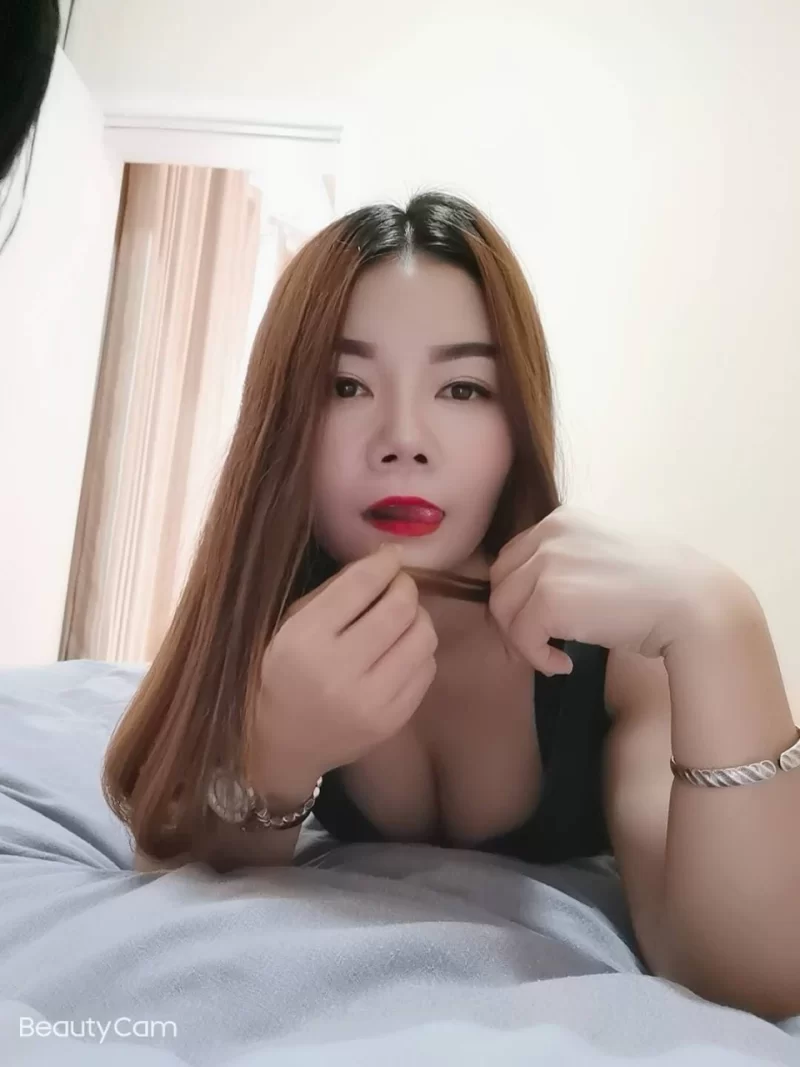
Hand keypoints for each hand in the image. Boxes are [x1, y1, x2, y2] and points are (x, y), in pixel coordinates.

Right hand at [254, 544, 437, 781]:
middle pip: (399, 610)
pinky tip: (400, 650)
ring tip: (401, 618)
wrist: (281, 743)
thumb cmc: (282, 672)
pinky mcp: (393, 722)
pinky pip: (426, 670)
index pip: (360, 586)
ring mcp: (371, 702)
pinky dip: (419, 651)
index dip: (384, 563)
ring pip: (422, 638)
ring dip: (418, 617)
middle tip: (399, 584)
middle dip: (405, 587)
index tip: (391, 556)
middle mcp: (339, 671)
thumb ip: (335, 591)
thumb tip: (383, 561)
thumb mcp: (291, 623)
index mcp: (304, 640)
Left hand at [488, 506, 735, 675]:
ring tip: (552, 657)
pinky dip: (537, 657)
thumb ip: (568, 563)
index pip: (513, 558)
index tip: (534, 622)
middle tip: (536, 646)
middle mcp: (549, 534)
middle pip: (500, 582)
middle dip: (511, 618)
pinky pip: (522, 636)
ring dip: (523, 641)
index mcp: (561, 520)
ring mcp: (547, 564)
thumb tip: (534, 596)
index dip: (517, 595)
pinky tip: (563, 664)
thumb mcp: (605, 555)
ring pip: (504, 610)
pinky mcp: (550, 599)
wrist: (693, 604)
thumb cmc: (662, 586)